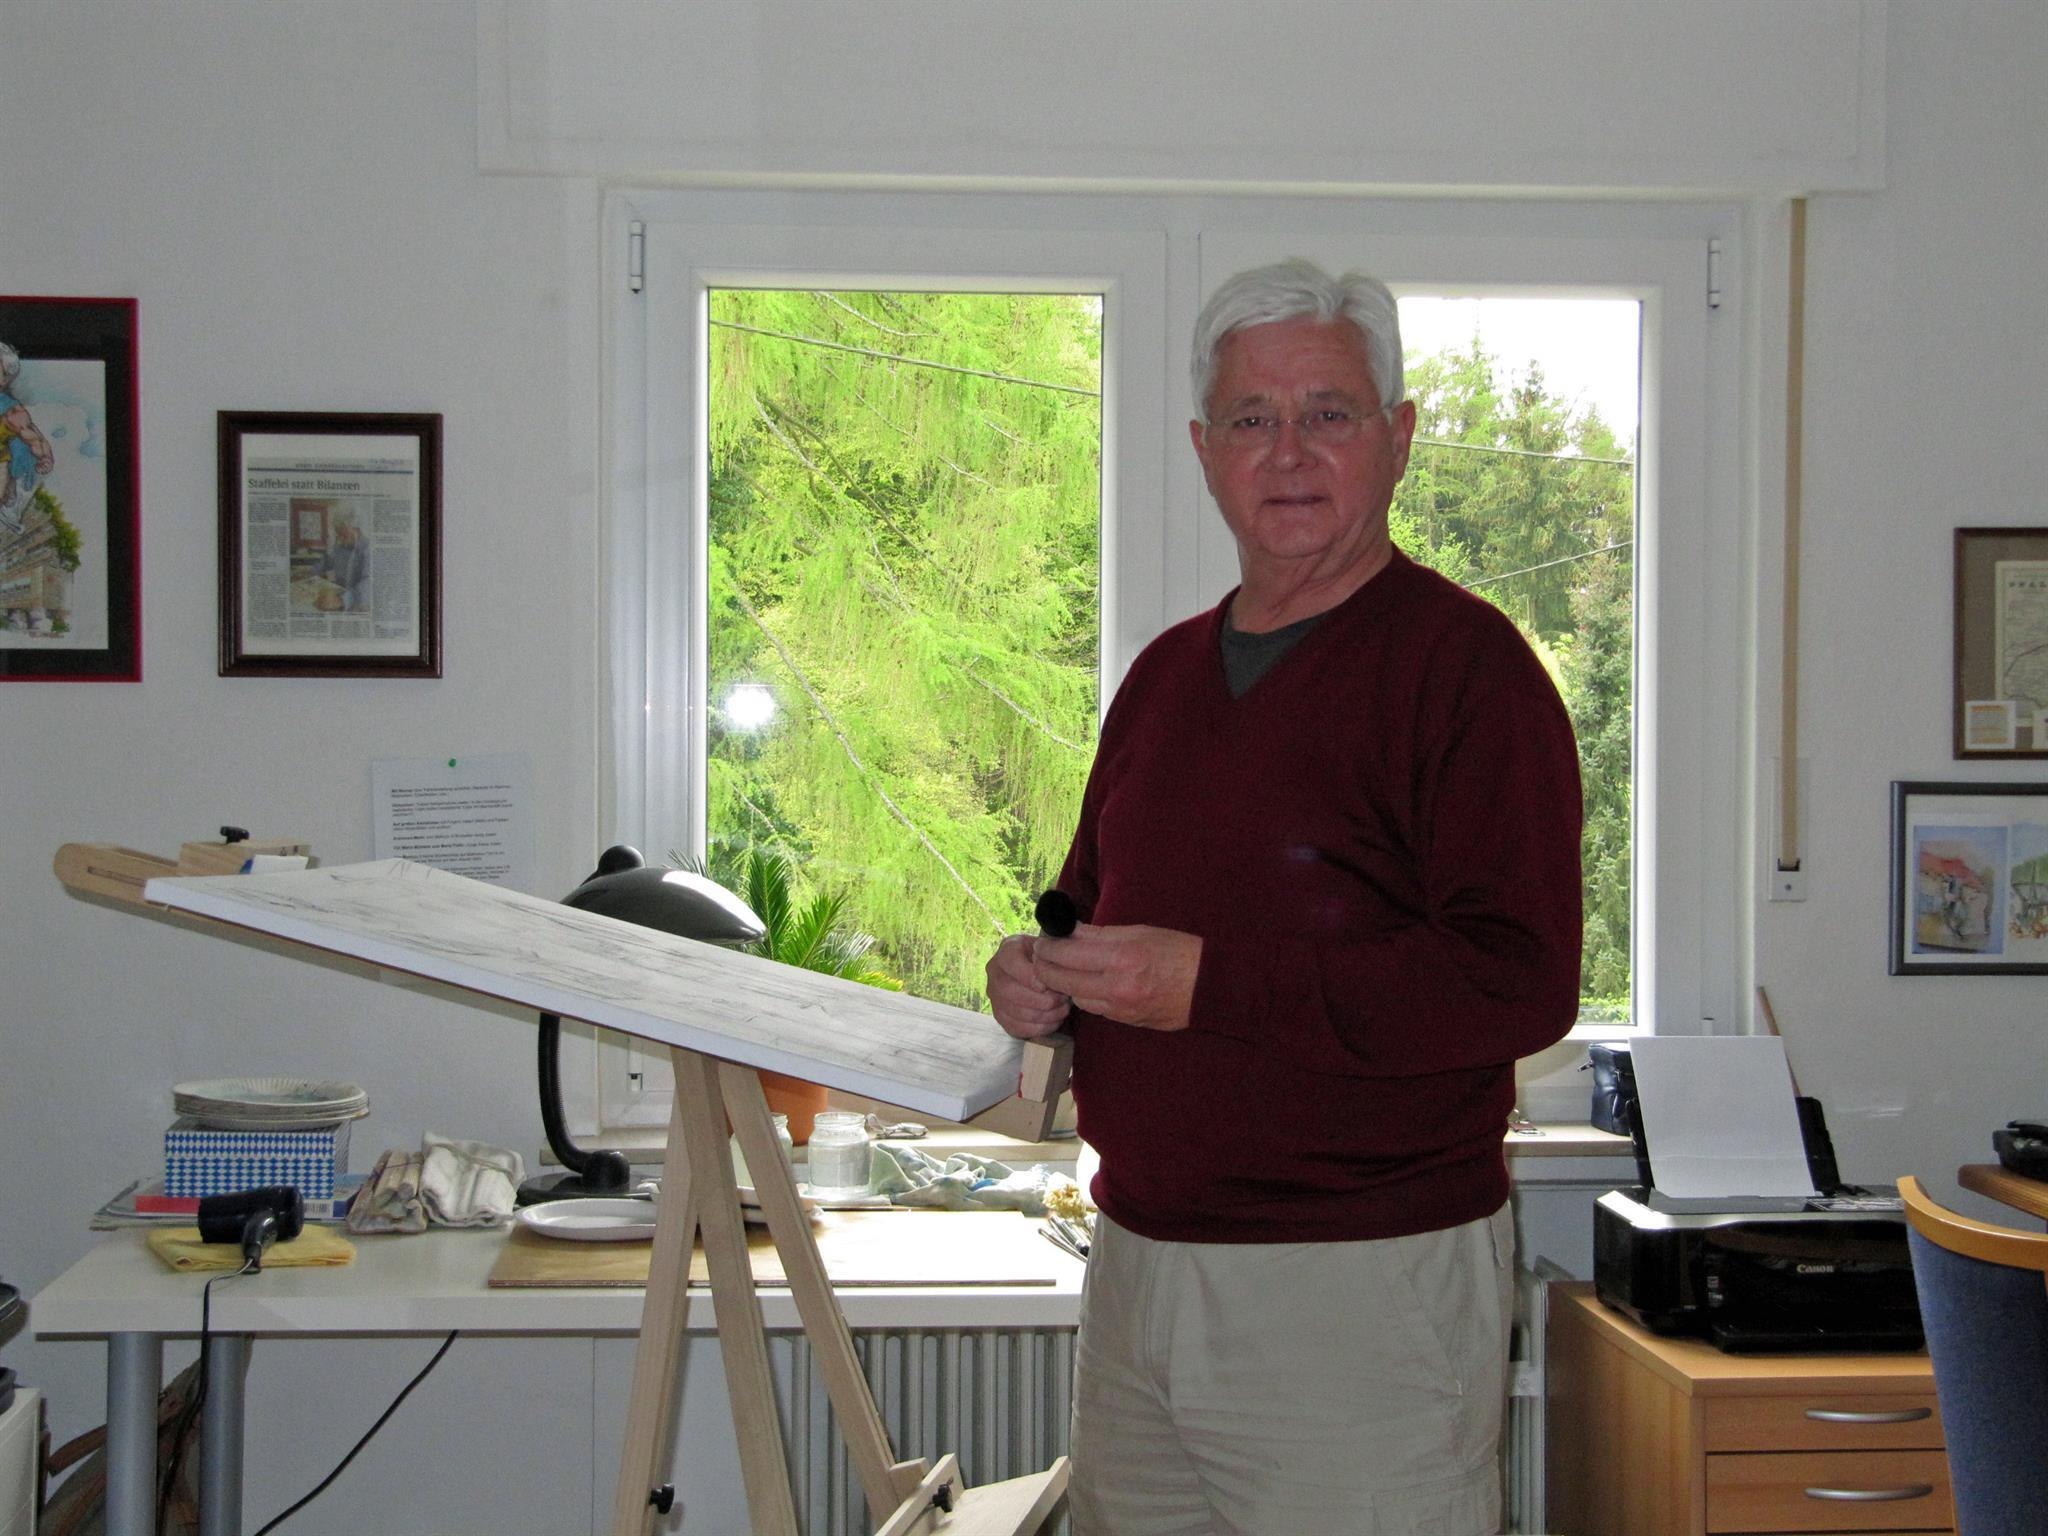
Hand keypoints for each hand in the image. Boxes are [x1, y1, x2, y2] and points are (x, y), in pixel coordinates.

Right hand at [985, 933, 1071, 1038]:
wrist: (1042, 970)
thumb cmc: (1048, 959)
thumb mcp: (1050, 949)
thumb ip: (1050, 957)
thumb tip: (1048, 979)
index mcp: (1007, 948)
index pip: (1010, 961)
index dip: (1027, 976)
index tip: (1046, 986)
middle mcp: (995, 971)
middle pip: (1008, 990)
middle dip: (1040, 1000)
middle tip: (1062, 1001)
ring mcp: (994, 995)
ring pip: (1014, 1011)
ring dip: (1043, 1015)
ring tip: (1062, 1010)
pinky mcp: (1000, 1016)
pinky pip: (1016, 1027)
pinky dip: (1039, 1027)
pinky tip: (1054, 1021)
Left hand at [1031, 923, 1200, 1032]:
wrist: (1211, 987)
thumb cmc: (1179, 951)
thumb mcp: (1140, 932)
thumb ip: (1100, 934)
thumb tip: (1068, 931)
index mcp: (1122, 956)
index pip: (1067, 953)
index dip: (1049, 946)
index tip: (1044, 940)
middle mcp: (1117, 986)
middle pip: (1062, 979)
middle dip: (1046, 966)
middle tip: (1043, 955)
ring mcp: (1121, 1008)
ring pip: (1075, 997)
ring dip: (1065, 984)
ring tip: (1065, 969)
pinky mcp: (1126, 1021)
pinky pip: (1094, 1009)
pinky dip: (1085, 995)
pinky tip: (1088, 983)